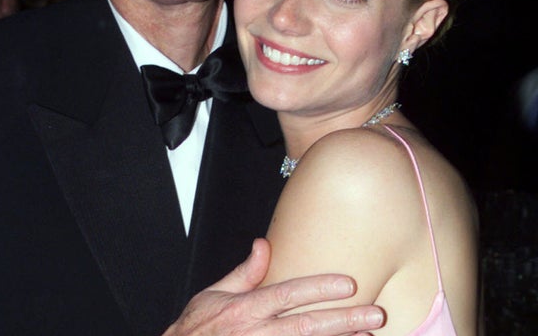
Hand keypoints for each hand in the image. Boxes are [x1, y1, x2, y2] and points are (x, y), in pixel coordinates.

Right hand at [162, 238, 384, 335]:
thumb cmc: (196, 329)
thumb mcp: (215, 295)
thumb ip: (245, 273)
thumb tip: (264, 244)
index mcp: (245, 309)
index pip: (288, 294)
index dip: (318, 288)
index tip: (348, 283)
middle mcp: (256, 333)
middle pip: (306, 326)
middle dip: (343, 320)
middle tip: (374, 313)